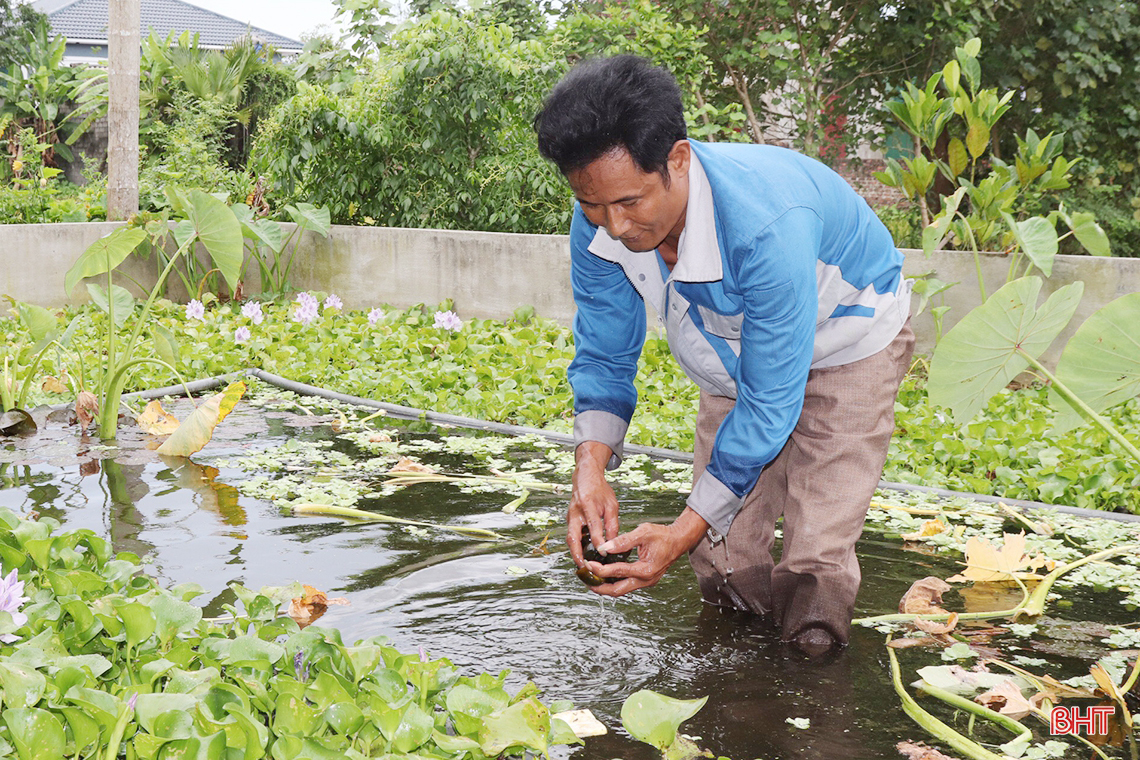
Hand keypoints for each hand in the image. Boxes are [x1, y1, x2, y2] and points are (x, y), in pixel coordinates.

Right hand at [566, 441, 620, 567]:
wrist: (585, 478)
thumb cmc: (600, 490)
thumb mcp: (611, 505)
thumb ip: (612, 524)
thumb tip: (613, 543)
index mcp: (588, 506)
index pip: (593, 527)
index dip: (599, 542)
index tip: (604, 554)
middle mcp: (575, 512)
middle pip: (573, 537)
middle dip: (577, 554)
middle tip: (584, 567)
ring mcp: (570, 516)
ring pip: (570, 538)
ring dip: (575, 553)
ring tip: (584, 566)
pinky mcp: (569, 520)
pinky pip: (572, 535)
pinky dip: (576, 547)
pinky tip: (583, 556)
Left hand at [582, 508, 709, 596]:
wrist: (677, 541)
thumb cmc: (662, 535)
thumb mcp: (643, 532)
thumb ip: (623, 541)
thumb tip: (605, 547)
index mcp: (646, 569)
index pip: (618, 572)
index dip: (600, 569)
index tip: (588, 564)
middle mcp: (646, 580)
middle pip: (617, 590)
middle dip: (599, 587)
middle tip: (585, 581)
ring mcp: (646, 582)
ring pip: (621, 590)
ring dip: (605, 586)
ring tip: (591, 579)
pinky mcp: (644, 580)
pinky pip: (626, 585)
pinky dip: (613, 582)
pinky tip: (604, 575)